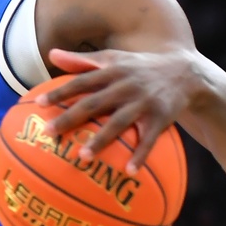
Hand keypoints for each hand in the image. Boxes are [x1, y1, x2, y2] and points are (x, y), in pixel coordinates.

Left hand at [35, 48, 195, 174]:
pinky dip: (140, 155)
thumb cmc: (139, 66)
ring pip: (119, 122)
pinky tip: (129, 172)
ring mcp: (144, 102)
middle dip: (70, 117)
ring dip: (101, 140)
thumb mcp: (113, 57)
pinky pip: (149, 139)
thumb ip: (82, 59)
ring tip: (82, 157)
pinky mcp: (161, 118)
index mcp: (112, 71)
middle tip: (49, 132)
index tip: (38, 104)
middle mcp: (126, 85)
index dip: (60, 92)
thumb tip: (50, 54)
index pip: (81, 81)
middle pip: (94, 103)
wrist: (186, 72)